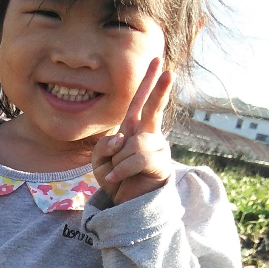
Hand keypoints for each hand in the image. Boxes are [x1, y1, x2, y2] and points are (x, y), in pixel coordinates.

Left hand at [92, 57, 172, 203]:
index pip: (140, 103)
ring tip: (117, 175)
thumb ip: (105, 145)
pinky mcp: (160, 165)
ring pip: (132, 144)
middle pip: (153, 109)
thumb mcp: (100, 161)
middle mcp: (149, 136)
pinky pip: (135, 159)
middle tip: (168, 70)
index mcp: (135, 131)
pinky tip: (116, 180)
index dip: (149, 83)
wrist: (126, 206)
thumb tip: (123, 138)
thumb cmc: (115, 181)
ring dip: (117, 162)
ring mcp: (157, 150)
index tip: (158, 61)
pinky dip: (120, 171)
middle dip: (159, 89)